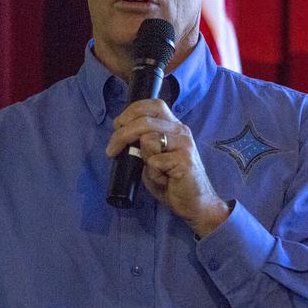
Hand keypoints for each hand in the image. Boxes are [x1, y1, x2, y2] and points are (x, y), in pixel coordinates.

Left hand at [104, 99, 230, 235]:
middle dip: (121, 135)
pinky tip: (165, 180)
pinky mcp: (184, 159)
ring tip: (157, 171)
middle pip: (144, 120)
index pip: (152, 104)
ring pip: (148, 140)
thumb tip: (122, 136)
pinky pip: (154, 162)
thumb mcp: (153, 157)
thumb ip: (143, 143)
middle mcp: (181, 130)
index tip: (118, 127)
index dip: (131, 112)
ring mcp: (184, 144)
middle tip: (112, 150)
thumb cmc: (172, 181)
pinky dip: (154, 174)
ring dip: (144, 159)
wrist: (195, 203)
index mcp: (174, 126)